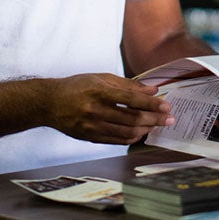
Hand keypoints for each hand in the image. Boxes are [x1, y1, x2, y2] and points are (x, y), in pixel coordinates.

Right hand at [47, 73, 174, 144]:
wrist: (48, 103)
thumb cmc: (76, 86)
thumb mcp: (100, 78)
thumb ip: (127, 85)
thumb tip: (152, 91)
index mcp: (99, 92)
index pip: (132, 99)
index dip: (152, 104)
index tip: (166, 106)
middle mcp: (95, 110)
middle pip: (132, 118)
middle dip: (155, 119)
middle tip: (169, 119)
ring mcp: (92, 126)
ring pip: (126, 132)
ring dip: (146, 129)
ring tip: (157, 125)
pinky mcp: (90, 137)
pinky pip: (116, 140)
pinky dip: (132, 137)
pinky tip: (141, 132)